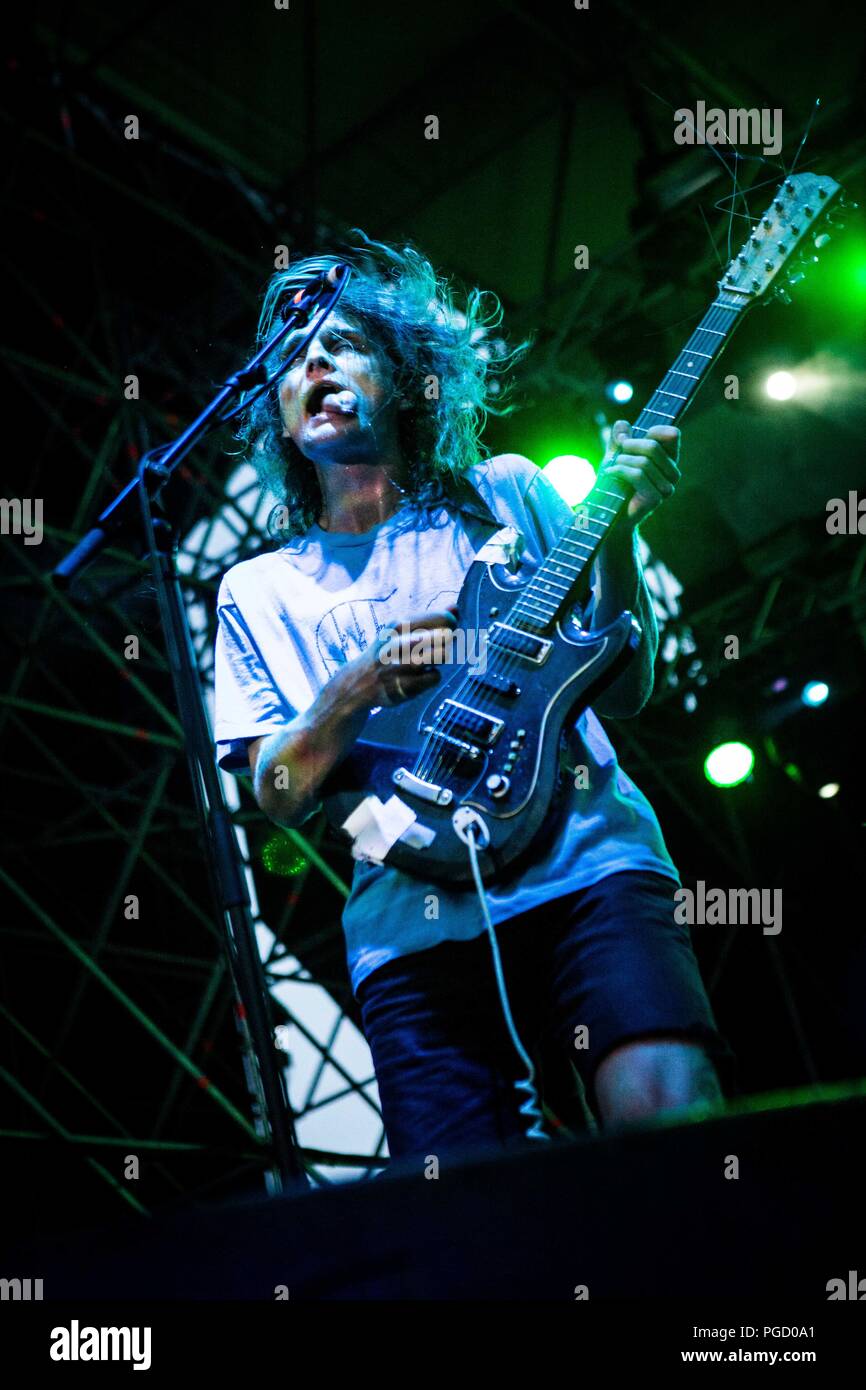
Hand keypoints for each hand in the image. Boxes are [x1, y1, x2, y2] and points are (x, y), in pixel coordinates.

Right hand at [341, 607, 459, 711]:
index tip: (450, 626)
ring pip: (436, 657)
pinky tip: (425, 674)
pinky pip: (433, 678)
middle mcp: (396, 645)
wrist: (360, 681)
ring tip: (435, 656)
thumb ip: (432, 619)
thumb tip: (456, 608)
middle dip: (446, 638)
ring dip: (441, 656)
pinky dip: (434, 676)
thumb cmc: (390, 651)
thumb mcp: (404, 630)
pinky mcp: (402, 688)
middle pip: (439, 637)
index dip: (450, 621)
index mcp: (398, 625)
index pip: (439, 618)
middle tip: (443, 641)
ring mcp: (398, 668)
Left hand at [598, 420, 680, 527]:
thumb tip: (622, 424)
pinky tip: (611, 475)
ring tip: (612, 469)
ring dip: (622, 461)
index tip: (628, 438)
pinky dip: (620, 471)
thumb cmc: (613, 484)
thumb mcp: (615, 456)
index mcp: (668, 459)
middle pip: (653, 447)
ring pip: (644, 462)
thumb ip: (619, 439)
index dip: (651, 430)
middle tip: (616, 454)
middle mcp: (672, 473)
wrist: (608, 513)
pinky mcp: (656, 498)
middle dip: (629, 446)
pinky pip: (638, 475)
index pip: (672, 435)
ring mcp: (666, 488)